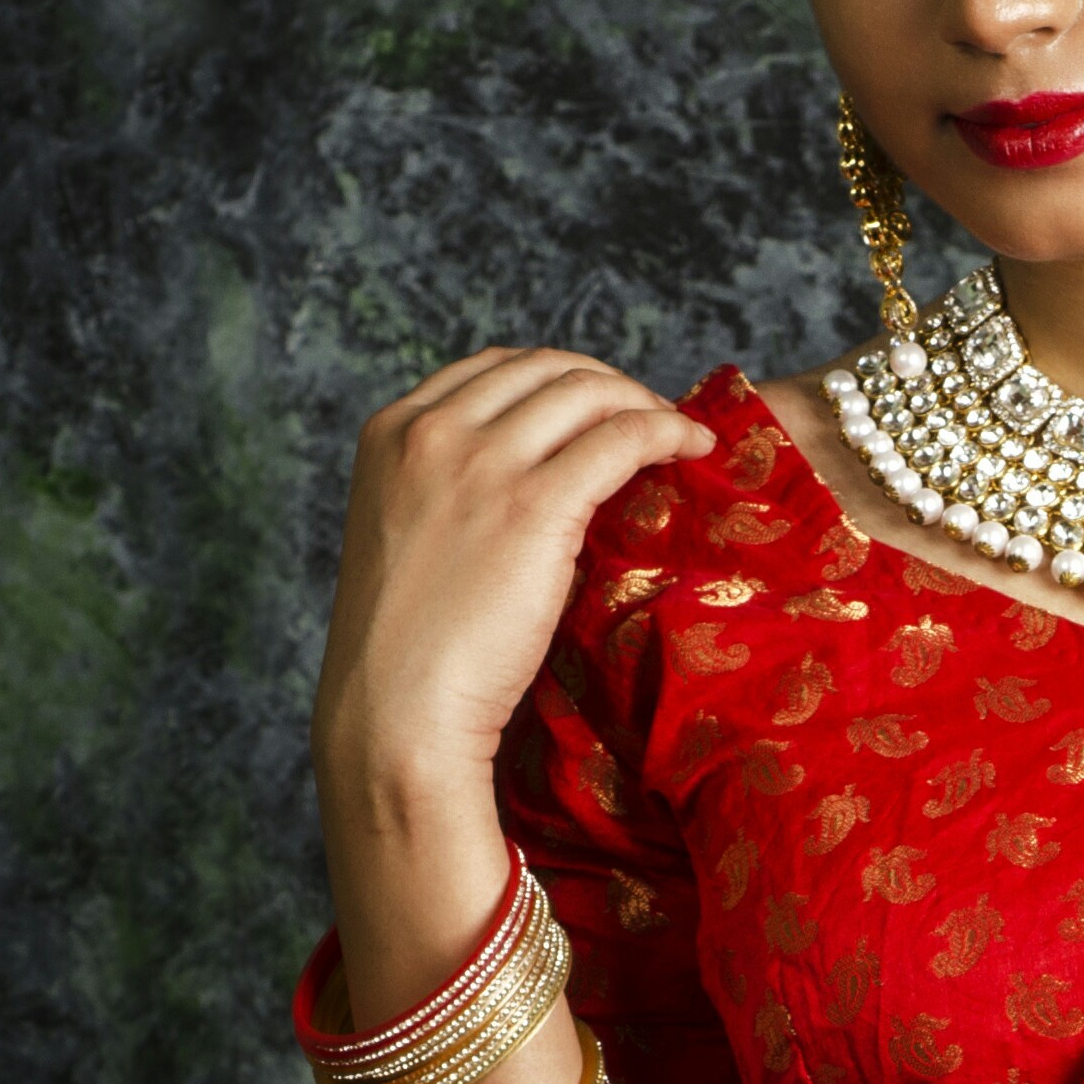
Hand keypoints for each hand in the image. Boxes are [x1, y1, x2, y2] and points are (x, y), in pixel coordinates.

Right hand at [312, 340, 713, 834]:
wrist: (396, 714)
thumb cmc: (406, 655)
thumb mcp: (409, 541)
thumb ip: (448, 494)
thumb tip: (529, 486)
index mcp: (390, 432)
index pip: (492, 370)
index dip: (558, 380)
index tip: (597, 408)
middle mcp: (430, 430)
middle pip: (544, 369)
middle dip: (606, 385)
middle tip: (650, 418)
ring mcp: (480, 461)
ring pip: (587, 392)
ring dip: (644, 404)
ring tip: (679, 434)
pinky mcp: (534, 503)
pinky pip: (621, 437)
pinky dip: (666, 431)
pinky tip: (694, 448)